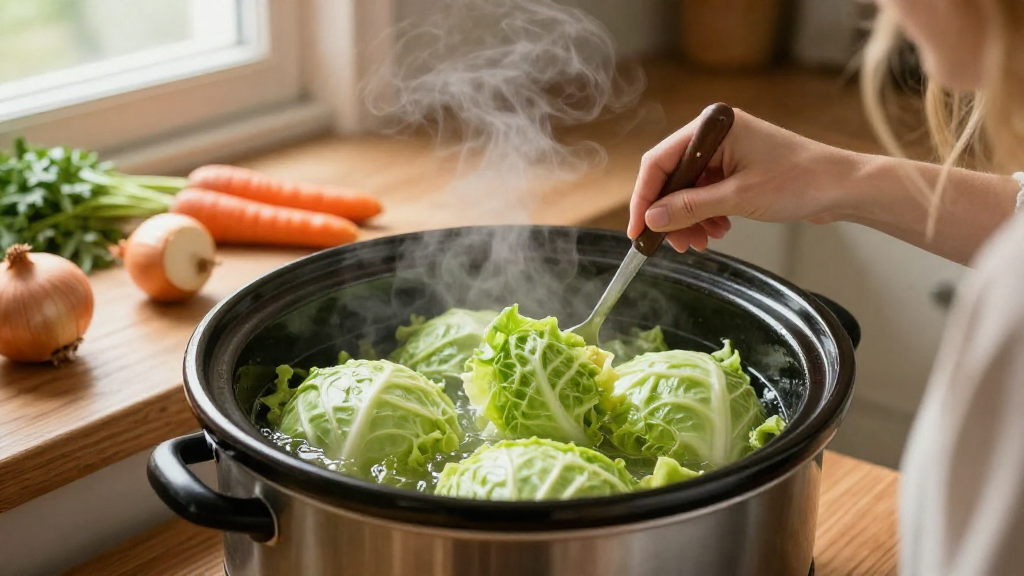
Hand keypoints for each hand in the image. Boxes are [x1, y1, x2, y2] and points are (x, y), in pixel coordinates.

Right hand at [627, 108, 856, 251]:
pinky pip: (706, 193)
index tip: (637, 229)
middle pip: (672, 177)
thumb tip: (651, 219)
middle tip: (672, 244)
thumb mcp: (737, 198)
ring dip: (688, 219)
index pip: (659, 161)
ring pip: (688, 189)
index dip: (644, 198)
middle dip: (670, 214)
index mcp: (713, 128)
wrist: (842, 188)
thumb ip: (690, 207)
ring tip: (700, 242)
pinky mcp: (736, 168)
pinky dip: (705, 215)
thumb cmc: (799, 182)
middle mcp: (715, 135)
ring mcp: (726, 151)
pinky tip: (716, 231)